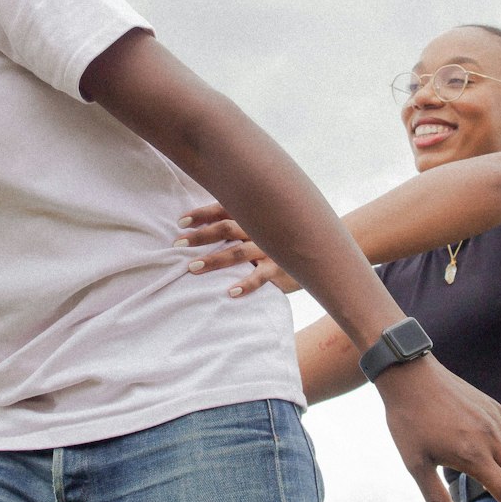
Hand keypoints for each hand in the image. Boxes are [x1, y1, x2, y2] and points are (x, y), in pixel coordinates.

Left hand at [177, 203, 301, 294]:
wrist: (323, 248)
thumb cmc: (284, 236)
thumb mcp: (265, 223)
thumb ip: (243, 219)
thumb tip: (209, 222)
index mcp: (255, 215)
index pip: (223, 209)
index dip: (201, 214)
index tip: (180, 222)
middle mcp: (261, 229)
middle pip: (226, 228)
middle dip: (200, 236)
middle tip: (178, 244)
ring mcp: (271, 248)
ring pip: (238, 252)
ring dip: (214, 259)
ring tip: (192, 267)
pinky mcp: (282, 268)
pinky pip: (262, 276)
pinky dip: (246, 284)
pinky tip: (230, 292)